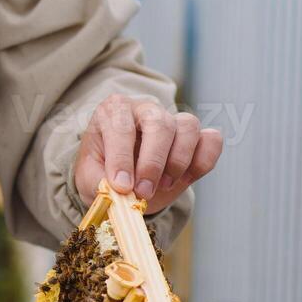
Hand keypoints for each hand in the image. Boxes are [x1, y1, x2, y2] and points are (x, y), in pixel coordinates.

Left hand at [73, 95, 223, 211]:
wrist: (122, 179)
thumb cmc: (102, 172)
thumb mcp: (89, 178)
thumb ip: (100, 184)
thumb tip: (121, 191)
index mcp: (114, 111)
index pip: (120, 127)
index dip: (122, 159)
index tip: (122, 187)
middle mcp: (145, 109)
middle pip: (159, 124)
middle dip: (153, 162)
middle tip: (144, 192)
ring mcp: (173, 119)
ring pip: (188, 127)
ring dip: (178, 161)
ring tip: (164, 185)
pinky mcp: (196, 136)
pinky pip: (211, 140)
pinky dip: (204, 160)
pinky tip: (186, 178)